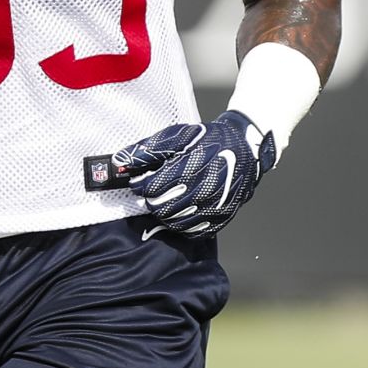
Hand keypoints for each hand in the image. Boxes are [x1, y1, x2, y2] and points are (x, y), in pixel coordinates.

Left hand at [113, 110, 275, 235]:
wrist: (247, 147)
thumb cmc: (210, 140)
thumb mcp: (178, 136)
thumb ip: (147, 149)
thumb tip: (119, 161)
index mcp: (191, 168)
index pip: (151, 188)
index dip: (140, 185)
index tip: (140, 180)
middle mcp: (204, 189)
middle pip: (160, 207)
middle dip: (150, 199)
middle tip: (153, 191)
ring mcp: (214, 206)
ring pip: (174, 222)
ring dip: (163, 213)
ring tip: (166, 200)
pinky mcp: (222, 217)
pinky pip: (192, 232)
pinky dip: (181, 225)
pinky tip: (180, 211)